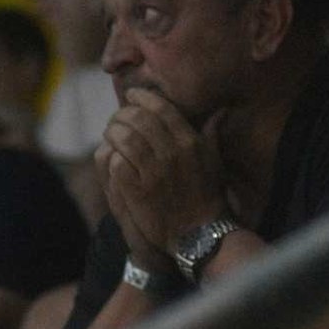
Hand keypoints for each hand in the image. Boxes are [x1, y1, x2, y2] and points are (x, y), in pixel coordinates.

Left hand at [95, 89, 226, 264]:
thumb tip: (220, 110)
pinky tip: (109, 152)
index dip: (142, 98)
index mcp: (191, 142)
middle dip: (123, 113)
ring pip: (124, 138)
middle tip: (117, 115)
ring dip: (113, 131)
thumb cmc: (207, 196)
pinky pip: (117, 161)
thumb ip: (212, 134)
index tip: (131, 95)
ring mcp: (153, 171)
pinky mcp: (137, 189)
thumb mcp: (215, 161)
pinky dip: (110, 153)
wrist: (198, 232)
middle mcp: (172, 152)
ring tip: (110, 132)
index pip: (161, 108)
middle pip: (139, 119)